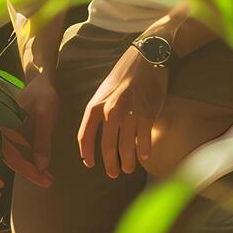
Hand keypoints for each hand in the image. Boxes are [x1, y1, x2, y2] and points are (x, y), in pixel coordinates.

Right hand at [14, 71, 58, 174]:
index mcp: (5, 126)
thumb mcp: (45, 116)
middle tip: (48, 182)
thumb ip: (42, 140)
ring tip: (48, 177)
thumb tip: (41, 166)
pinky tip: (43, 165)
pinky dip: (31, 159)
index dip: (29, 171)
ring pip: (16, 156)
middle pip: (13, 159)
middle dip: (31, 173)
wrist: (41, 81)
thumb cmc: (43, 95)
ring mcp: (9, 132)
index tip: (45, 180)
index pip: (14, 156)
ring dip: (31, 168)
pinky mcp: (15, 132)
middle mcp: (3, 130)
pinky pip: (20, 149)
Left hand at [78, 46, 167, 177]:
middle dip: (109, 165)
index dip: (86, 154)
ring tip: (128, 169)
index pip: (85, 136)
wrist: (146, 58)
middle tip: (113, 174)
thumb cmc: (123, 75)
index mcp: (95, 105)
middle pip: (107, 147)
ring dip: (127, 163)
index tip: (89, 164)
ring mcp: (129, 114)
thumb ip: (99, 112)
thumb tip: (97, 134)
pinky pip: (143, 141)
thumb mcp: (103, 92)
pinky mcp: (147, 115)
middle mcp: (110, 111)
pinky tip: (144, 156)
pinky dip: (143, 152)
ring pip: (126, 149)